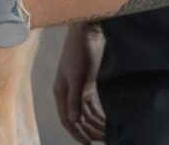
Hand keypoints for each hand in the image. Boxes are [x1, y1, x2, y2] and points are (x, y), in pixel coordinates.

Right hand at [54, 23, 105, 143]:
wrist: (87, 33)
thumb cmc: (79, 53)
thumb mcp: (77, 76)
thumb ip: (75, 99)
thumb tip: (74, 120)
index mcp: (61, 93)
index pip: (67, 119)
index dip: (77, 133)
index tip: (88, 144)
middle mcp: (67, 94)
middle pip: (77, 119)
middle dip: (89, 131)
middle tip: (104, 140)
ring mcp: (78, 90)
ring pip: (85, 114)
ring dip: (94, 125)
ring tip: (107, 135)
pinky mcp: (87, 86)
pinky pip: (91, 107)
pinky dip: (98, 115)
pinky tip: (107, 122)